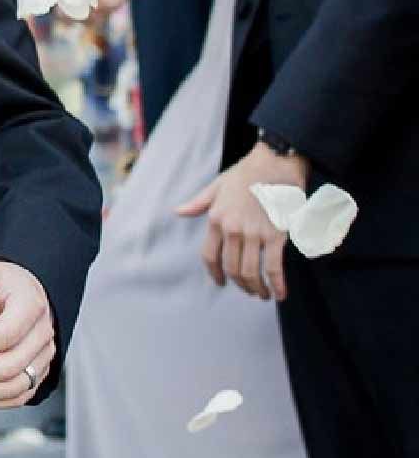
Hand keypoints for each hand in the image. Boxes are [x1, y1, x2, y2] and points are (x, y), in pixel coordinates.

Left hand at [179, 143, 311, 299]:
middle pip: (232, 268)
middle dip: (239, 284)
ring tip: (262, 295)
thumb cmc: (247, 173)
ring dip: (256, 288)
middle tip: (248, 291)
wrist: (275, 163)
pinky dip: (277, 284)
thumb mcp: (217, 186)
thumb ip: (198, 203)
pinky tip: (280, 293)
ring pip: (251, 272)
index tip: (220, 282)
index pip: (209, 256)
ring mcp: (254, 234)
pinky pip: (274, 267)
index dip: (214, 273)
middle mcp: (232, 230)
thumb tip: (178, 211)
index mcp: (216, 220)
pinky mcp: (277, 235)